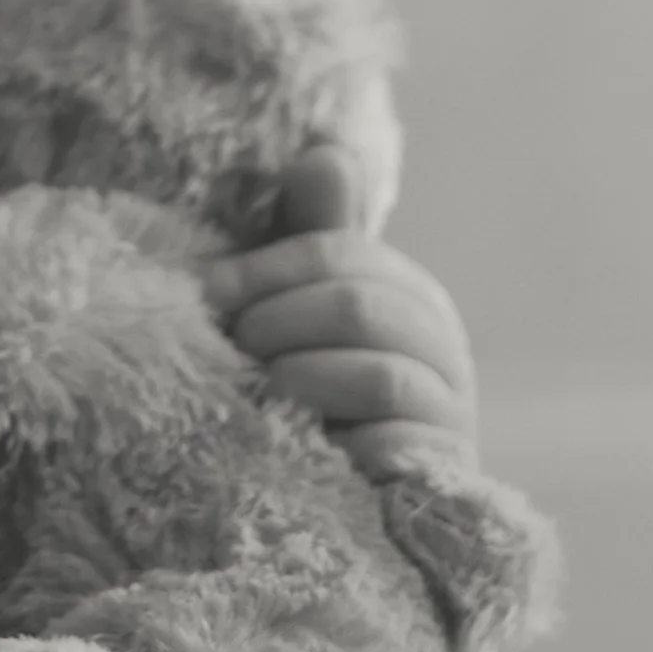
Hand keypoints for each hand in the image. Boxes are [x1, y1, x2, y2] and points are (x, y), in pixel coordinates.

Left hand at [202, 145, 481, 483]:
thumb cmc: (315, 390)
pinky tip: (301, 444)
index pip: (335, 253)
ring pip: (377, 373)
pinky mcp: (443, 473)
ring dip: (300, 380)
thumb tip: (326, 152)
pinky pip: (394, 445)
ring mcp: (451, 411)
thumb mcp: (301, 309)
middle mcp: (443, 345)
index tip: (201, 295)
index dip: (259, 270)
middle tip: (231, 351)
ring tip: (259, 394)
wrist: (351, 500)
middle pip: (356, 305)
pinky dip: (340, 442)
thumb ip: (309, 234)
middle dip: (276, 324)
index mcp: (407, 290)